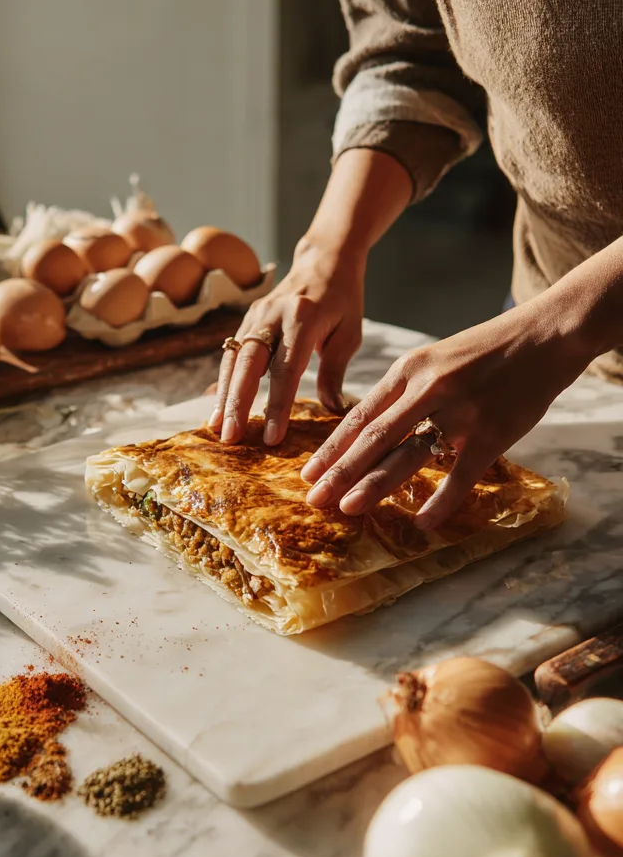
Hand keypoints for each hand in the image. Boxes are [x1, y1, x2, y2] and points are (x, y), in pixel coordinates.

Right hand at [209, 239, 365, 445]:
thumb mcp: (350, 333)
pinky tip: (218, 406)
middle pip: (249, 365)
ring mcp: (255, 315)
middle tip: (230, 437)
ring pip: (233, 360)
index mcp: (303, 318)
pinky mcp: (246, 319)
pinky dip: (223, 381)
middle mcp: (273, 315)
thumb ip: (335, 371)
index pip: (286, 370)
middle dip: (237, 403)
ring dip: (223, 395)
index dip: (277, 406)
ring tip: (217, 427)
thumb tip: (332, 411)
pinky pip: (231, 354)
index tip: (272, 438)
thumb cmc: (342, 299)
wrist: (324, 259)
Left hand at [300, 300, 592, 528]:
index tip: (308, 474)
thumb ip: (405, 391)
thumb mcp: (435, 359)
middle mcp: (427, 389)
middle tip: (314, 499)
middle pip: (372, 438)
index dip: (332, 448)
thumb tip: (371, 430)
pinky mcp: (491, 432)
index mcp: (409, 371)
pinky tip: (424, 523)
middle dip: (339, 472)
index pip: (359, 416)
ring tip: (348, 509)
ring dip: (374, 485)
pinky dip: (441, 501)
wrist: (547, 333)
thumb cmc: (487, 350)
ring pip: (407, 454)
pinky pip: (460, 475)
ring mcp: (459, 411)